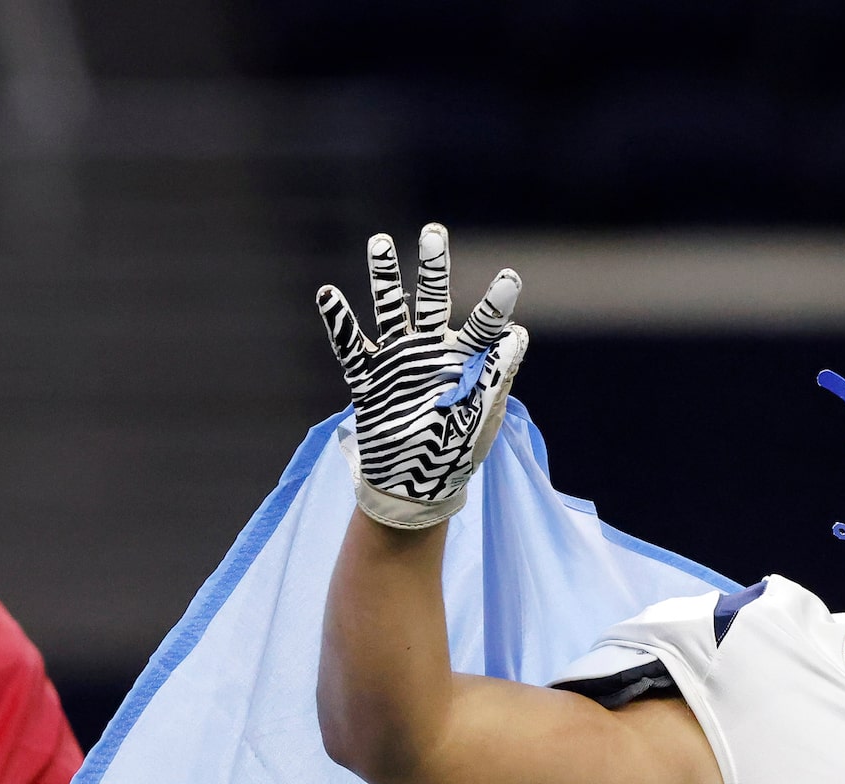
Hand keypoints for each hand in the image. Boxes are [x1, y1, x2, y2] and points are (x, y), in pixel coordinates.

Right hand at [316, 223, 527, 530]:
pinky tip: (327, 294)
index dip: (495, 302)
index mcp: (465, 361)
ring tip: (379, 242)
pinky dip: (339, 322)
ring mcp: (397, 363)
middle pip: (433, 300)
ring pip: (390, 311)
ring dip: (384, 279)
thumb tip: (517, 335)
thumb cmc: (455, 455)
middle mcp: (431, 352)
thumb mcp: (482, 420)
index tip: (509, 277)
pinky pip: (350, 346)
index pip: (485, 324)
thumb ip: (497, 377)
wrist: (414, 489)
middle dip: (433, 267)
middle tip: (433, 232)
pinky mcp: (367, 380)